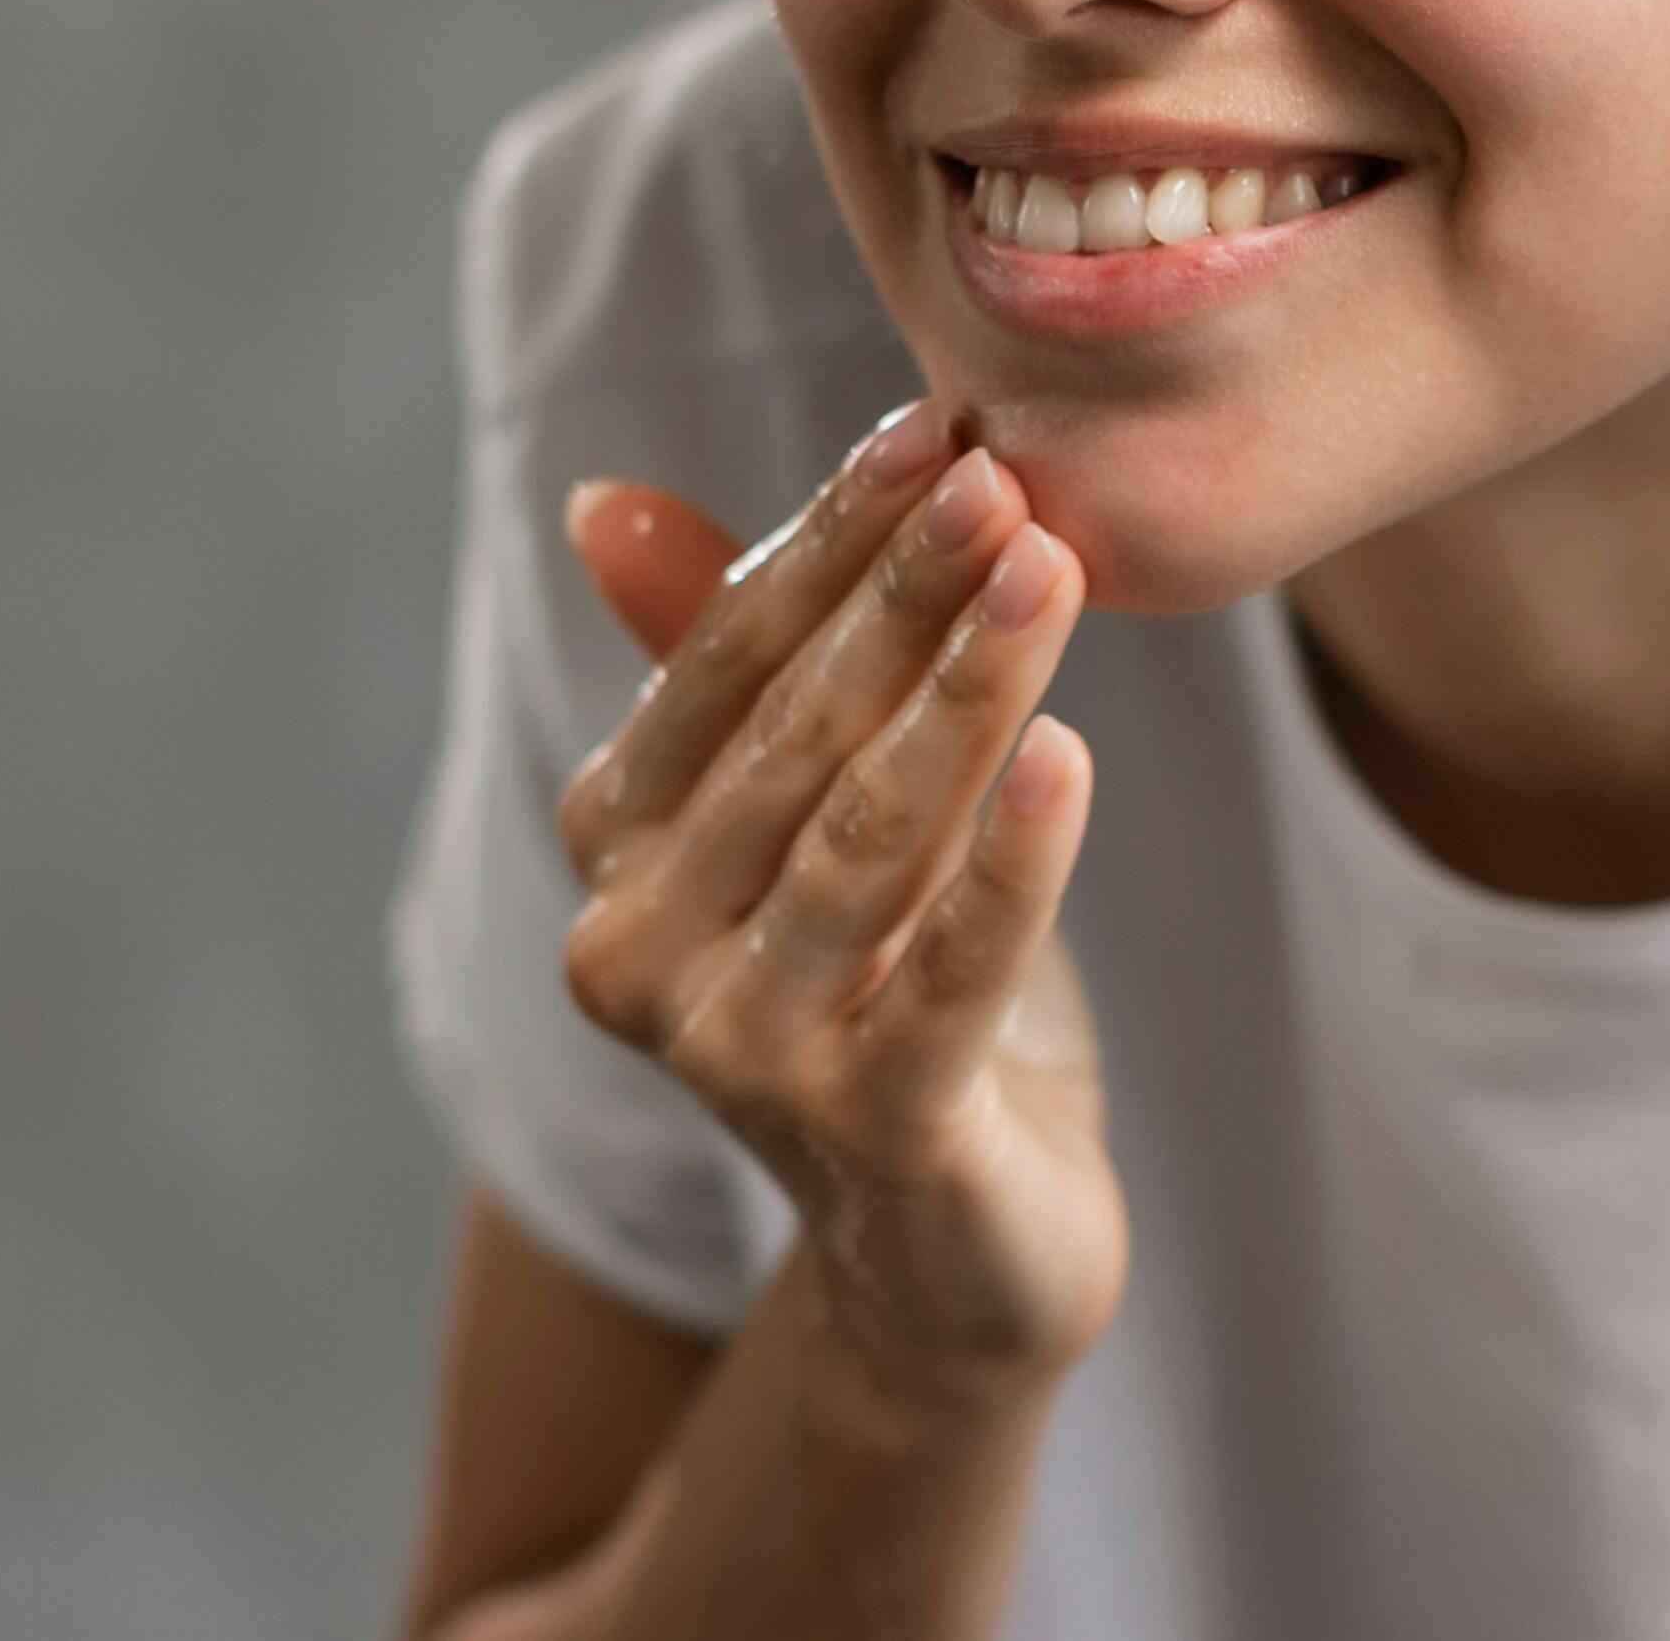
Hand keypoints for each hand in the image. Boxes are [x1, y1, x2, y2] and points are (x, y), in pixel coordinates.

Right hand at [552, 404, 1125, 1423]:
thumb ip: (719, 661)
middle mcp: (641, 950)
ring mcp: (744, 1051)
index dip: (830, 537)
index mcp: (619, 847)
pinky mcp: (872, 1131)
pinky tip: (1071, 750)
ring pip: (871, 831)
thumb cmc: (890, 979)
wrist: (957, 1243)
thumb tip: (598, 499)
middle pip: (800, 730)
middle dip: (909, 592)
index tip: (932, 427)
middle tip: (1005, 476)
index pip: (724, 655)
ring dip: (969, 688)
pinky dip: (1014, 857)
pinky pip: (954, 966)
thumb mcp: (812, 807)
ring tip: (1054, 569)